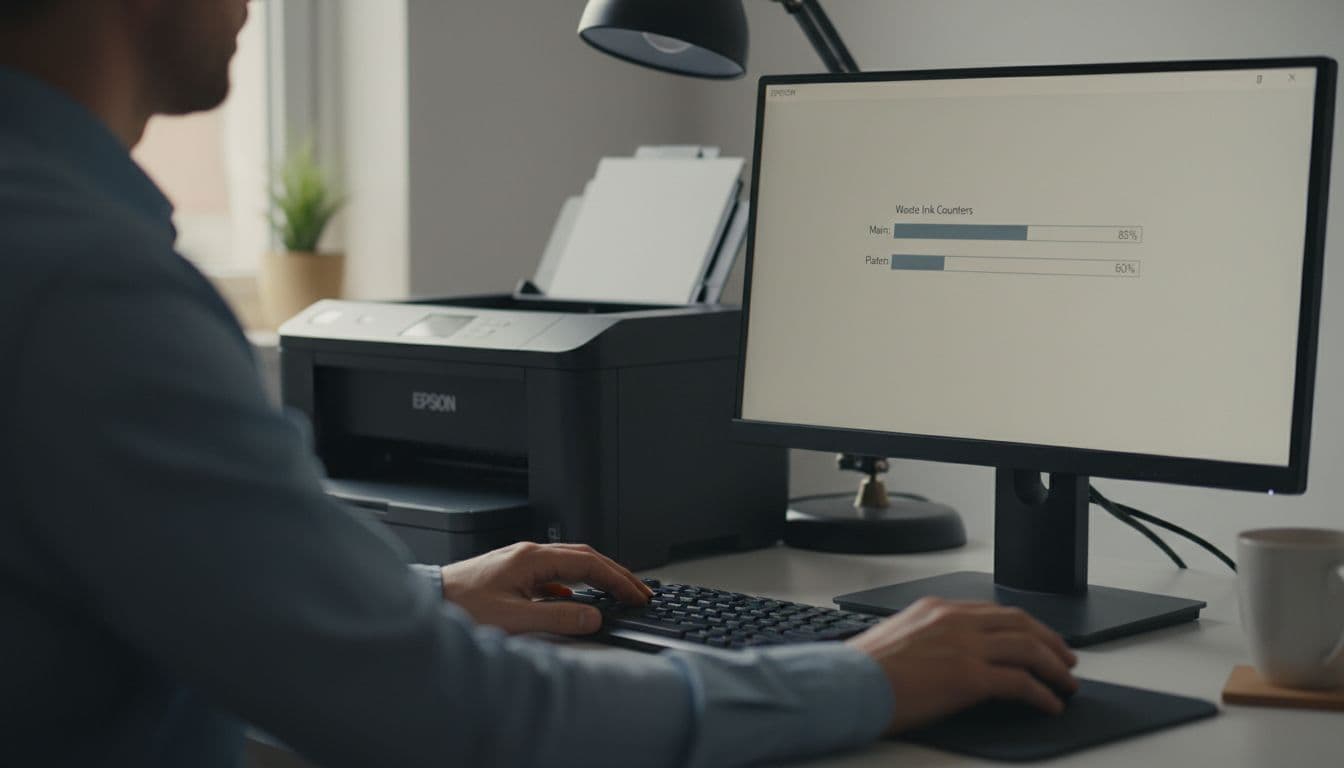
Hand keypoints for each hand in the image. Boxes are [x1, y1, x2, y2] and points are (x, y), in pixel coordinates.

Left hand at [438, 542, 652, 634]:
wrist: (425, 603)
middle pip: (583, 557)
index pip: (588, 563)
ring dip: (596, 577)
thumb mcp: (514, 620)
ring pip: (569, 563)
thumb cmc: (461, 609)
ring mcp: (519, 562)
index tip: (637, 594)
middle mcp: (528, 554)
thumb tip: (593, 617)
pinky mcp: (511, 574)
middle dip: (614, 574)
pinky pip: (552, 574)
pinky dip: (573, 584)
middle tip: (638, 591)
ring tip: (615, 592)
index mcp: (532, 559)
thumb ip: (557, 619)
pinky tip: (573, 600)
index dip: (617, 579)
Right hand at [846, 597, 1077, 732]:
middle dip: (1050, 642)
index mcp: (938, 609)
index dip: (1025, 627)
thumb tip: (954, 660)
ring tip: (1067, 685)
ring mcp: (965, 647)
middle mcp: (955, 620)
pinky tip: (1050, 705)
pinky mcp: (970, 677)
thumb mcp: (901, 639)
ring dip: (1055, 668)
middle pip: (1020, 623)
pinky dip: (1042, 694)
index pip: (995, 611)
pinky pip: (1021, 683)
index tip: (1038, 640)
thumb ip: (932, 640)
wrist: (849, 684)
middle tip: (1066, 660)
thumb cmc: (864, 670)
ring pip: (1028, 649)